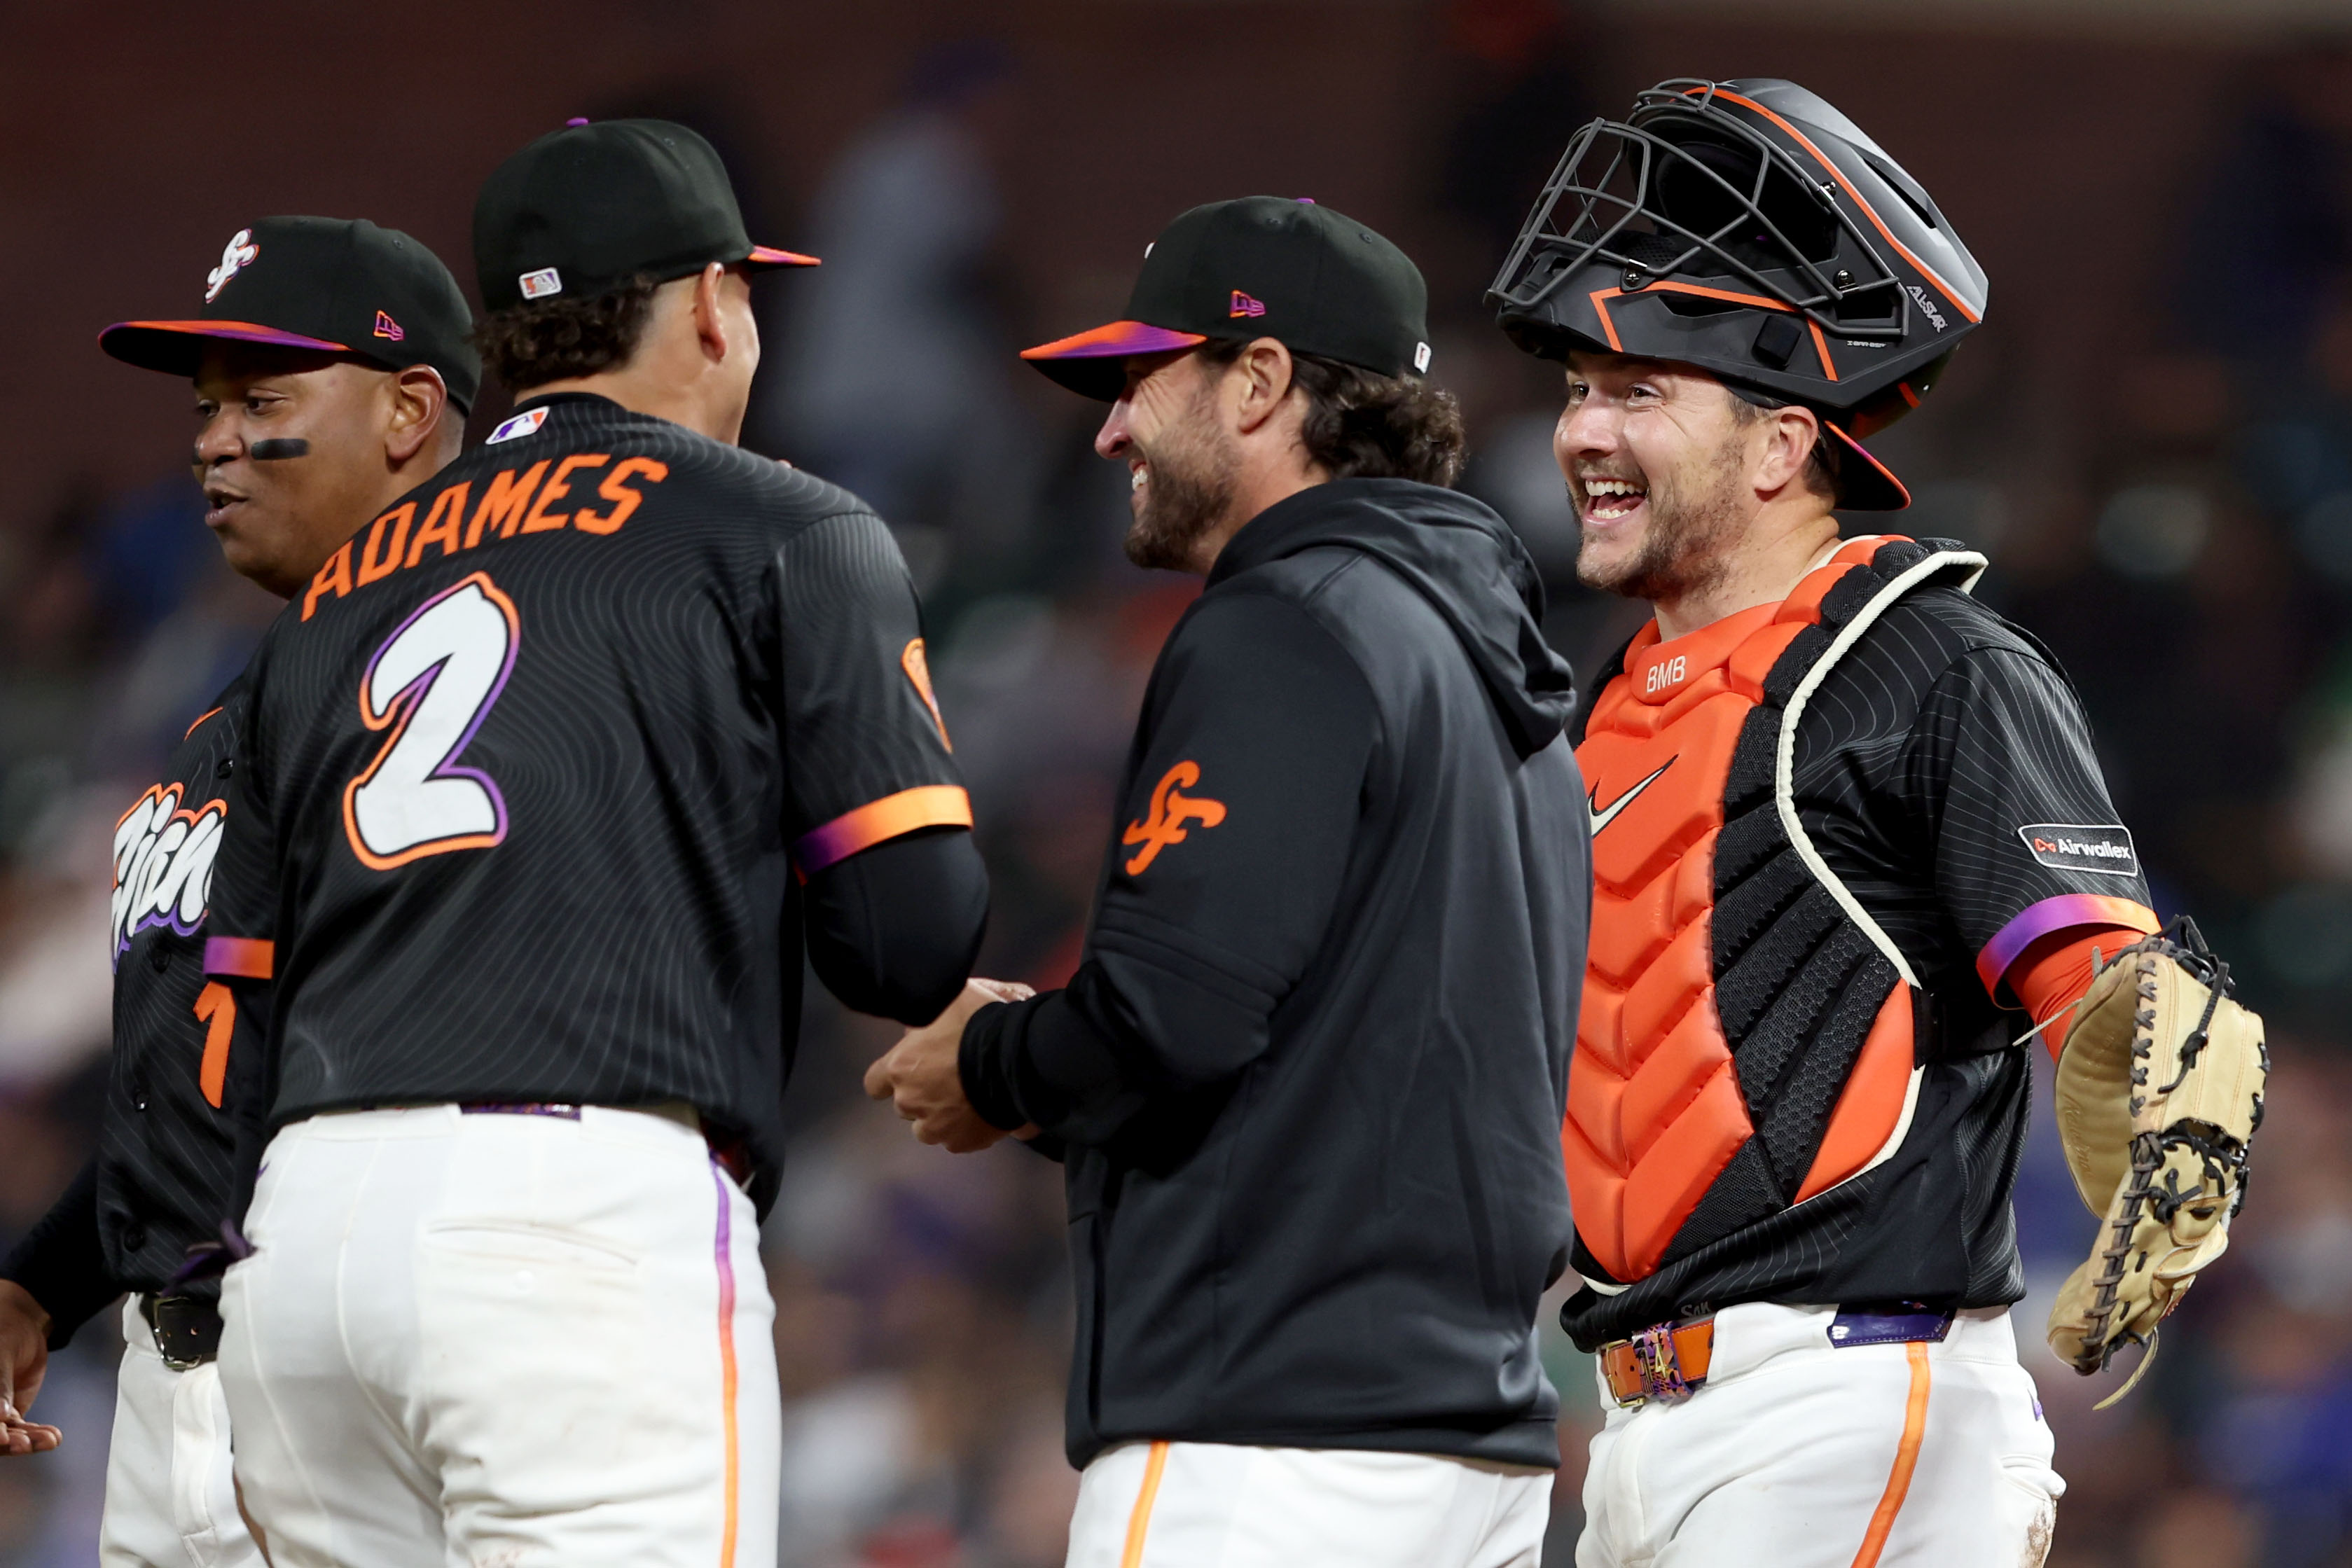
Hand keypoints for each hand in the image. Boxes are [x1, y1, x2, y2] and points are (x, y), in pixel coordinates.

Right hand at [0, 1280, 59, 1455]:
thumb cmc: (3, 1333)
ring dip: (27, 1441)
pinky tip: (53, 1437)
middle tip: (25, 1444)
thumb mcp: (1, 1356)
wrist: (22, 1325)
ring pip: (7, 1436)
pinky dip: (38, 1434)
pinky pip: (23, 1429)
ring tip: (49, 1439)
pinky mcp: (12, 1414)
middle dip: (8, 1442)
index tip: (2, 1437)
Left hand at [865, 979, 1039, 1152]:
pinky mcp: (964, 1142)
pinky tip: (986, 1113)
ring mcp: (937, 1127)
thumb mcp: (948, 1002)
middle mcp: (911, 1102)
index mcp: (900, 1068)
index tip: (906, 1073)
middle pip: (906, 1106)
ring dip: (941, 1118)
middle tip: (949, 1080)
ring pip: (930, 1129)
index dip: (888, 1079)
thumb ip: (925, 1021)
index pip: (874, 1083)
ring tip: (967, 1102)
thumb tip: (916, 1030)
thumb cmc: (979, 1022)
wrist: (1019, 1058)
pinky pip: (960, 1140)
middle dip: (922, 1096)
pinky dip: (969, 1130)